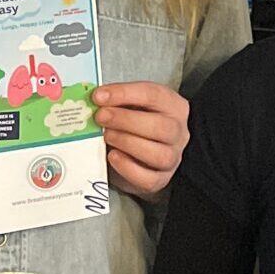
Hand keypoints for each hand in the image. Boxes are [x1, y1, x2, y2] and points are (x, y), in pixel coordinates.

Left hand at [94, 81, 189, 197]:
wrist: (141, 152)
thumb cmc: (136, 122)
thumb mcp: (130, 105)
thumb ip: (117, 102)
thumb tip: (96, 101)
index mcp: (173, 106)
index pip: (153, 95)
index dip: (124, 94)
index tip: (98, 96)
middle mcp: (178, 132)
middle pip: (161, 127)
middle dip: (125, 120)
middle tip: (101, 117)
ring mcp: (173, 158)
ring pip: (158, 154)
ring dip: (127, 143)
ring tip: (107, 136)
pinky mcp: (161, 179)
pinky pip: (148, 179)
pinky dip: (127, 168)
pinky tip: (113, 156)